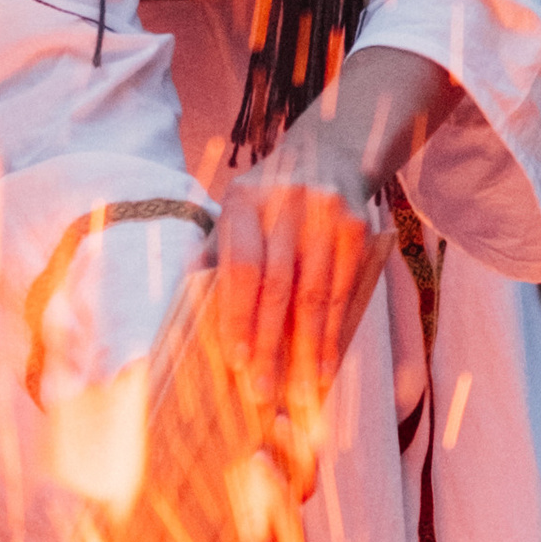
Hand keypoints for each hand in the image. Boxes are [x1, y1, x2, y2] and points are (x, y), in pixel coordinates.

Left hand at [210, 47, 445, 446]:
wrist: (334, 149)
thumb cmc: (270, 196)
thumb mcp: (235, 209)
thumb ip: (213, 252)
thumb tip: (183, 308)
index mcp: (243, 201)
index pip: (241, 267)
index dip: (238, 315)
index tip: (234, 360)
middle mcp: (286, 204)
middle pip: (278, 286)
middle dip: (269, 344)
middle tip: (261, 391)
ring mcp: (327, 215)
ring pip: (316, 295)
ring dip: (306, 350)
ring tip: (298, 392)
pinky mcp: (357, 228)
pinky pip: (344, 292)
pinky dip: (334, 334)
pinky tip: (326, 367)